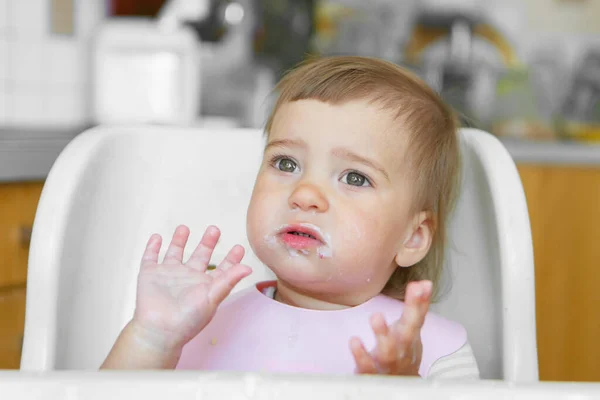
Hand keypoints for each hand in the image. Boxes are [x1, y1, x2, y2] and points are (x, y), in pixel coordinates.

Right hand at [132, 224, 251, 352]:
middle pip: (199, 256)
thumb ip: (229, 280)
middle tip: (214, 229)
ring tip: (184, 228)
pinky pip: (150, 257)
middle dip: (207, 243)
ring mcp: (168, 275)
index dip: (230, 259)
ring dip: (179, 241)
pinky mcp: (149, 275)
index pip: (221, 269)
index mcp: (205, 285)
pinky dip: (152, 247)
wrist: (159, 331)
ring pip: (175, 253)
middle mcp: (188, 278)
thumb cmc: (188, 320)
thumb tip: (248, 268)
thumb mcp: (212, 297)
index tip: (239, 248)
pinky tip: (157, 237)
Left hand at [349, 280, 431, 375]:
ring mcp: (388, 362)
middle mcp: (401, 349)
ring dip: (383, 334)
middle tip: (407, 293)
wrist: (399, 383)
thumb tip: (424, 282)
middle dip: (408, 316)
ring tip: (376, 316)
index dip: (420, 302)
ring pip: (388, 351)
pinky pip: (367, 365)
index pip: (417, 317)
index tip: (421, 285)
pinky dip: (361, 354)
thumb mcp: (411, 329)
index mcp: (409, 336)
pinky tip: (354, 341)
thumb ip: (417, 306)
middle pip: (407, 335)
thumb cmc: (403, 351)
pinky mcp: (372, 373)